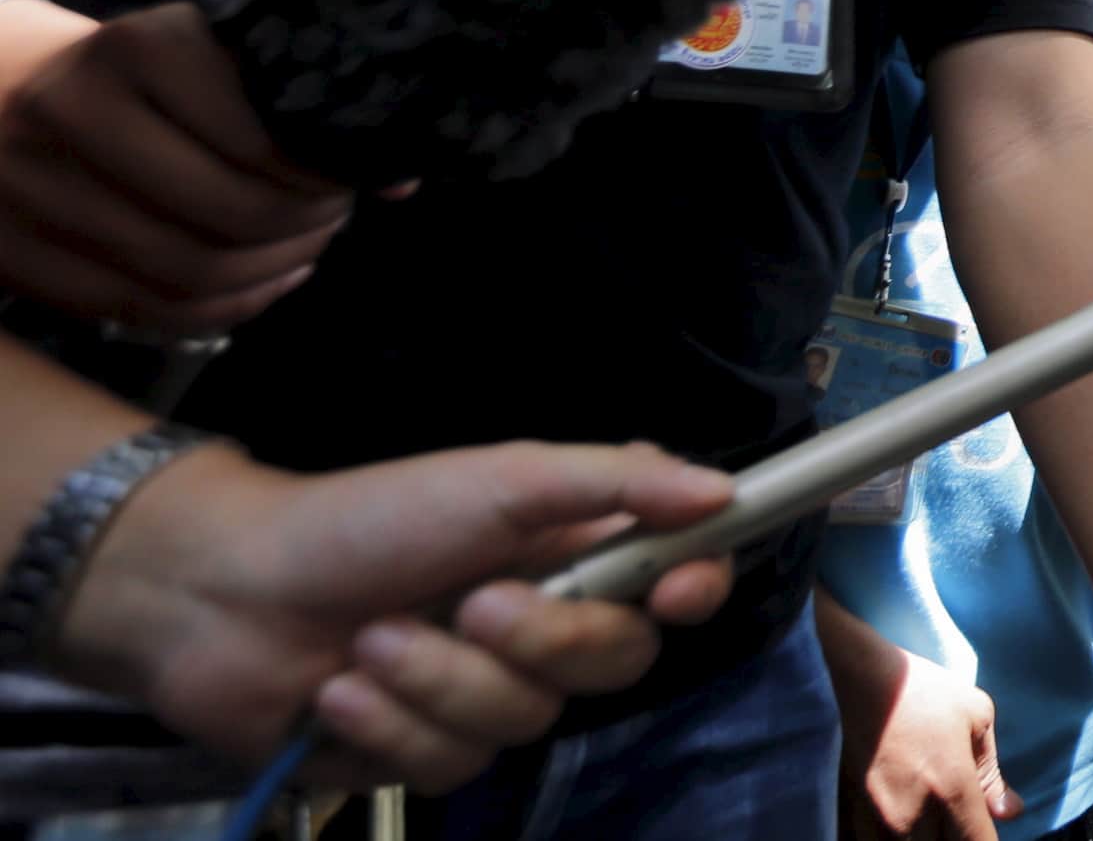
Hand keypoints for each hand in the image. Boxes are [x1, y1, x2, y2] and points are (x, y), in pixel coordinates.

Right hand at [0, 0, 356, 332]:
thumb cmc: (137, 67)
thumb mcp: (201, 49)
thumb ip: (287, 99)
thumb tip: (400, 176)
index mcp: (134, 51)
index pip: (259, 138)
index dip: (323, 170)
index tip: (353, 169)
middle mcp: (73, 116)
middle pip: (230, 214)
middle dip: (305, 224)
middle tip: (335, 211)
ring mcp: (36, 193)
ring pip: (190, 272)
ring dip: (273, 269)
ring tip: (306, 244)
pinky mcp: (19, 258)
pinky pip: (145, 310)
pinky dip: (225, 307)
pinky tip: (264, 280)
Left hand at [51, 438, 733, 792]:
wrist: (223, 594)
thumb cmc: (365, 519)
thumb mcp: (498, 477)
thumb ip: (614, 481)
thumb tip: (721, 491)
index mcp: (576, 552)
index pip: (679, 580)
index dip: (695, 589)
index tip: (677, 591)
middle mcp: (546, 627)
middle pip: (614, 662)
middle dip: (540, 640)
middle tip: (469, 601)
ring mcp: (487, 695)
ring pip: (523, 722)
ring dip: (437, 680)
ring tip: (369, 641)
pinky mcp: (426, 752)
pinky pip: (449, 764)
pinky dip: (389, 724)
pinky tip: (340, 692)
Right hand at [819, 598, 1018, 839]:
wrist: (853, 677)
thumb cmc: (921, 690)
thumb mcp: (975, 715)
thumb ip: (993, 773)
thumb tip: (1010, 812)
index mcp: (951, 791)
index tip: (984, 828)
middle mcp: (912, 817)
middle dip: (956, 838)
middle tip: (959, 817)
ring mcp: (877, 822)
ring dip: (924, 839)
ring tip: (930, 817)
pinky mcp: (851, 817)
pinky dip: (893, 837)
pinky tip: (901, 819)